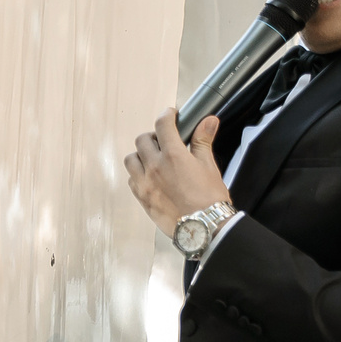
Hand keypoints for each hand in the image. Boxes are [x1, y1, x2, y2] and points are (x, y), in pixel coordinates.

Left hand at [124, 109, 229, 238]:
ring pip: (131, 159)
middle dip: (153, 136)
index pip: (162, 125)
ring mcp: (145, 183)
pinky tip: (151, 176)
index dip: (166, 115)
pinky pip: (131, 179)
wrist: (203, 227)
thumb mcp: (209, 166)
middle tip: (164, 141)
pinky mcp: (141, 198)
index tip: (170, 114)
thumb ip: (203, 141)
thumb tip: (208, 121)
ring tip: (154, 159)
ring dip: (141, 155)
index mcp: (173, 156)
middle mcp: (154, 167)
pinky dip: (138, 173)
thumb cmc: (209, 198)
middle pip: (142, 140)